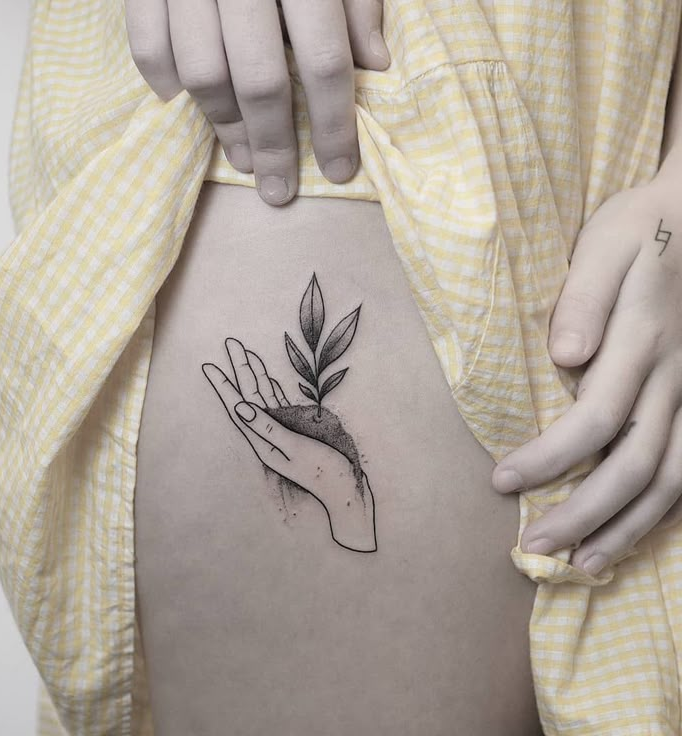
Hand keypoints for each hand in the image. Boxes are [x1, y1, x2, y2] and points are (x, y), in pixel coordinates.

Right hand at [124, 0, 389, 205]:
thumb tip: (374, 64)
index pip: (326, 61)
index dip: (336, 124)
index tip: (340, 171)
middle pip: (259, 80)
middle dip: (274, 144)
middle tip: (279, 190)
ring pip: (201, 72)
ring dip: (223, 126)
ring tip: (243, 157)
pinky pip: (146, 43)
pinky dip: (162, 81)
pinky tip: (183, 104)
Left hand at [202, 337, 376, 551]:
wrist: (346, 491)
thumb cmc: (323, 471)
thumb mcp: (294, 448)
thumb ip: (268, 427)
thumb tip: (240, 407)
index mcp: (263, 441)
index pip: (239, 406)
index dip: (224, 385)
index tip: (209, 365)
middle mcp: (268, 435)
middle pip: (250, 396)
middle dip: (240, 369)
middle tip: (230, 343)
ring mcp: (283, 432)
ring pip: (264, 396)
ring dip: (254, 375)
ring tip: (245, 354)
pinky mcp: (297, 430)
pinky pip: (279, 403)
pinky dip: (272, 389)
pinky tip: (267, 379)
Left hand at [491, 168, 681, 576]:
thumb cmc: (643, 228)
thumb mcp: (607, 247)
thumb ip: (584, 302)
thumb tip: (564, 357)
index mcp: (645, 342)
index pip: (593, 421)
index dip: (548, 460)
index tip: (501, 482)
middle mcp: (677, 379)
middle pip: (633, 466)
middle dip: (582, 514)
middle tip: (534, 548)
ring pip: (672, 479)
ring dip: (628, 528)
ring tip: (585, 563)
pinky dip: (664, 510)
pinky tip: (635, 532)